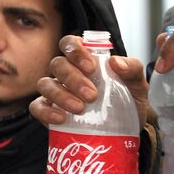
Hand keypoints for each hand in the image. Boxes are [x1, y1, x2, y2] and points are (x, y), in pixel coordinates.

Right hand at [30, 34, 149, 128]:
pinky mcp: (49, 111)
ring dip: (60, 94)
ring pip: (45, 84)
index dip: (75, 50)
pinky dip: (46, 111)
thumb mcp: (137, 84)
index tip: (90, 66)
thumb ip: (132, 69)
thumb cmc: (127, 101)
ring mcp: (55, 92)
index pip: (69, 43)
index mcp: (84, 60)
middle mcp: (67, 73)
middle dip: (73, 78)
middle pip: (57, 64)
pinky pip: (37, 107)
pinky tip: (61, 118)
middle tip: (91, 95)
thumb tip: (116, 62)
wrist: (126, 130)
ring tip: (79, 108)